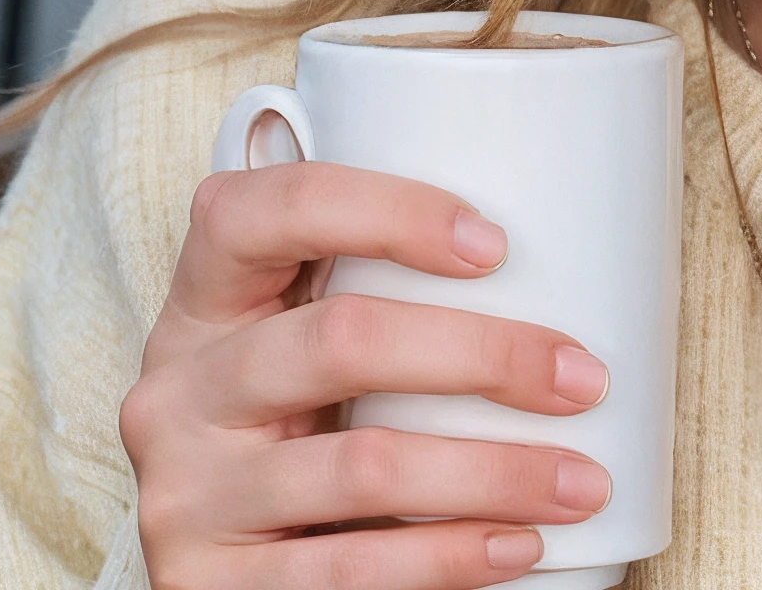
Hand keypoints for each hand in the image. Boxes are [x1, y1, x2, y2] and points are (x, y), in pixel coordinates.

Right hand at [121, 160, 611, 588]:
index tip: (496, 245)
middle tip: (581, 377)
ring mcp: (185, 492)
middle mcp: (179, 387)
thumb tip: (555, 260)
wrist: (215, 557)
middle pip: (342, 339)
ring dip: (494, 473)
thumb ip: (371, 285)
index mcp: (207, 295)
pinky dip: (449, 558)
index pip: (271, 209)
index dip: (385, 211)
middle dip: (484, 355)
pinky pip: (346, 570)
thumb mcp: (299, 334)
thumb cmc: (293, 411)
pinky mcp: (207, 587)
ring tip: (582, 480)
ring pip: (363, 466)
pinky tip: (518, 544)